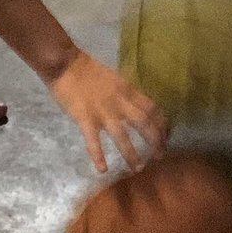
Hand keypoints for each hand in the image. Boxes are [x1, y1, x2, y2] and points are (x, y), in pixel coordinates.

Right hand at [46, 51, 167, 172]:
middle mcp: (119, 102)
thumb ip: (124, 93)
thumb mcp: (114, 77)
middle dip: (154, 141)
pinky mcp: (84, 118)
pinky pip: (93, 140)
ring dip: (131, 154)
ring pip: (122, 136)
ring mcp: (102, 111)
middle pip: (143, 123)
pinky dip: (98, 156)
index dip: (162, 124)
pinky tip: (102, 169)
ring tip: (137, 168)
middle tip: (159, 156)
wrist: (65, 63)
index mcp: (126, 90)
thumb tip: (136, 106)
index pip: (152, 108)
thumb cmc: (87, 69)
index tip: (166, 136)